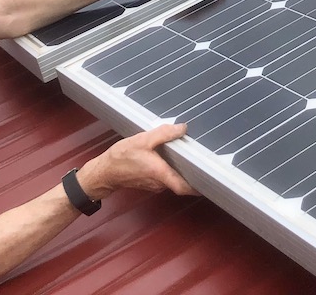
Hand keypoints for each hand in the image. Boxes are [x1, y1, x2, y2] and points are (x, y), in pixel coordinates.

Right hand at [80, 123, 198, 197]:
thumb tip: (183, 129)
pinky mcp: (149, 182)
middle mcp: (160, 182)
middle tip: (205, 161)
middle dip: (192, 172)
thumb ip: (164, 134)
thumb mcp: (142, 140)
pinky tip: (170, 156)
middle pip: (181, 181)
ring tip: (189, 155)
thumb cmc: (121, 158)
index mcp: (160, 173)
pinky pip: (164, 177)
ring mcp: (154, 184)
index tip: (211, 181)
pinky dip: (170, 169)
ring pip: (173, 179)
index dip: (199, 186)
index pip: (184, 187)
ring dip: (180, 169)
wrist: (104, 172)